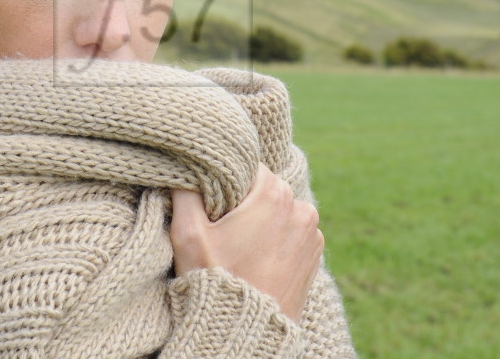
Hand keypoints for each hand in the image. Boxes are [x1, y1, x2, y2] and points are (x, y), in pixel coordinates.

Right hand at [170, 164, 323, 321]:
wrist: (246, 333)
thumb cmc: (215, 279)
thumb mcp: (188, 233)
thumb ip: (185, 191)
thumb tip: (186, 168)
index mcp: (275, 193)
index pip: (247, 167)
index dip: (226, 181)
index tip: (212, 206)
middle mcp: (302, 208)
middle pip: (265, 188)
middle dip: (244, 202)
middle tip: (222, 229)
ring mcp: (312, 234)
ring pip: (279, 211)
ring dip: (262, 221)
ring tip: (239, 248)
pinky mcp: (314, 256)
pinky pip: (291, 234)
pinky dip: (275, 240)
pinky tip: (256, 259)